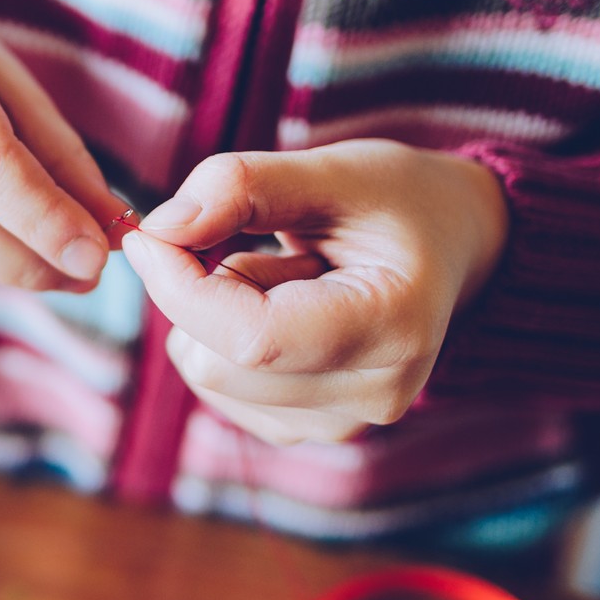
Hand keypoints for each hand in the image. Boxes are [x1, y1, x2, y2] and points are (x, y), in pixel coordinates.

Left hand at [121, 139, 508, 445]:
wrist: (450, 245)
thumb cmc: (397, 201)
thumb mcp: (334, 170)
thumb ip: (244, 186)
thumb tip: (160, 229)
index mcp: (394, 330)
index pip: (251, 338)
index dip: (180, 286)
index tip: (149, 235)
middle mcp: (372, 396)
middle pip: (215, 363)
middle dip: (198, 293)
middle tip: (245, 241)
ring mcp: (340, 424)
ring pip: (207, 377)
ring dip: (212, 316)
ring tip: (283, 275)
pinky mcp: (306, 429)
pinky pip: (216, 387)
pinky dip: (221, 340)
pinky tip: (280, 308)